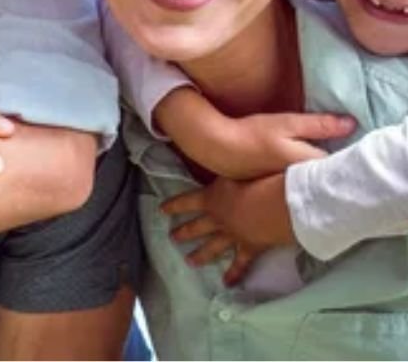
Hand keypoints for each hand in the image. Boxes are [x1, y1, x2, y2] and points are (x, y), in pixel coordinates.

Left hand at [162, 174, 294, 284]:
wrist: (275, 205)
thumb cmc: (257, 181)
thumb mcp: (235, 168)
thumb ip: (225, 167)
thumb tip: (219, 154)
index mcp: (212, 198)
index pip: (187, 201)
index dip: (174, 205)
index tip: (161, 210)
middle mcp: (218, 219)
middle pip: (197, 226)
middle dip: (184, 232)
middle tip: (172, 238)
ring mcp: (233, 235)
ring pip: (213, 247)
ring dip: (200, 255)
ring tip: (189, 261)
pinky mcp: (250, 248)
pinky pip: (240, 263)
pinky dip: (234, 273)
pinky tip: (227, 283)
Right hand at [206, 111, 355, 178]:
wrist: (218, 148)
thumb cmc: (252, 133)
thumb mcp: (286, 123)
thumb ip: (319, 124)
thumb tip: (351, 123)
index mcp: (308, 164)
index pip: (338, 163)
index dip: (342, 152)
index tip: (340, 140)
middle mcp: (301, 181)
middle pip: (324, 173)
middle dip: (328, 161)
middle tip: (323, 143)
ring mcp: (286, 187)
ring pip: (309, 178)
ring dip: (311, 167)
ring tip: (305, 152)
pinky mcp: (273, 186)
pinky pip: (295, 181)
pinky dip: (296, 173)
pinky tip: (287, 161)